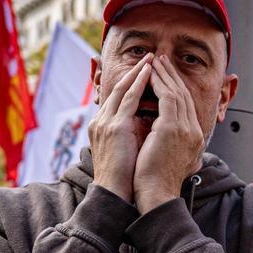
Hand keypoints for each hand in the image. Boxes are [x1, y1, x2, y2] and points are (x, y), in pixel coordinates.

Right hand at [89, 54, 152, 203]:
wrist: (114, 194)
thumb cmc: (124, 178)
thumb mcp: (125, 150)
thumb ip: (131, 135)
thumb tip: (147, 126)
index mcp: (102, 127)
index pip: (118, 99)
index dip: (132, 83)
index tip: (145, 72)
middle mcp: (101, 121)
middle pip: (119, 88)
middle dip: (135, 72)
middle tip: (149, 58)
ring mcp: (106, 122)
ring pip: (123, 88)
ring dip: (138, 72)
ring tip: (151, 59)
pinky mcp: (115, 127)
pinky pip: (129, 98)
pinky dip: (139, 83)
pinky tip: (149, 73)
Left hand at [134, 55, 205, 211]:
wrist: (155, 194)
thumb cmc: (156, 181)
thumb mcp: (171, 159)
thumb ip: (173, 144)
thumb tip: (166, 137)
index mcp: (195, 139)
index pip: (186, 106)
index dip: (175, 88)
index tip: (165, 75)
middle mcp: (194, 131)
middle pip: (184, 95)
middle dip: (171, 75)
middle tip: (160, 60)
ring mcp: (186, 129)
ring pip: (176, 93)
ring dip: (164, 75)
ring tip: (153, 61)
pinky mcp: (172, 128)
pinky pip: (167, 97)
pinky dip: (158, 83)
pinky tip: (149, 74)